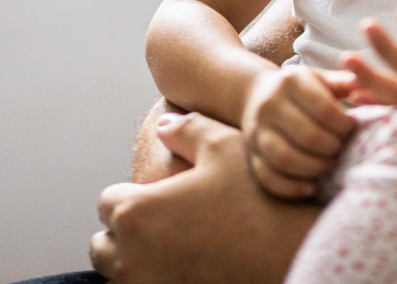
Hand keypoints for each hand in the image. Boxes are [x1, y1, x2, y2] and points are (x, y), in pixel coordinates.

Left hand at [92, 111, 319, 283]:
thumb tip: (163, 127)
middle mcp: (131, 257)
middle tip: (161, 223)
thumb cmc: (257, 200)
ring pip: (120, 274)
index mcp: (136, 212)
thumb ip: (186, 130)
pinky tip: (186, 266)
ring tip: (171, 246)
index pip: (106, 203)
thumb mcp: (224, 147)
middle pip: (103, 246)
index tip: (158, 196)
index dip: (131, 195)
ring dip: (135, 259)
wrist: (293, 254)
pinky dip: (156, 278)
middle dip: (125, 233)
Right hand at [240, 66, 356, 197]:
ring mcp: (256, 131)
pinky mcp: (251, 154)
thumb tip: (361, 84)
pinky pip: (268, 177)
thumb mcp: (319, 77)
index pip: (323, 108)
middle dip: (332, 148)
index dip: (343, 125)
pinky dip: (291, 187)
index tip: (352, 130)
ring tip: (329, 166)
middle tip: (342, 150)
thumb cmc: (300, 89)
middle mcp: (269, 105)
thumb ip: (341, 82)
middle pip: (307, 135)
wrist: (257, 94)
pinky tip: (311, 187)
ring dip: (314, 168)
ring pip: (285, 158)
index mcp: (290, 81)